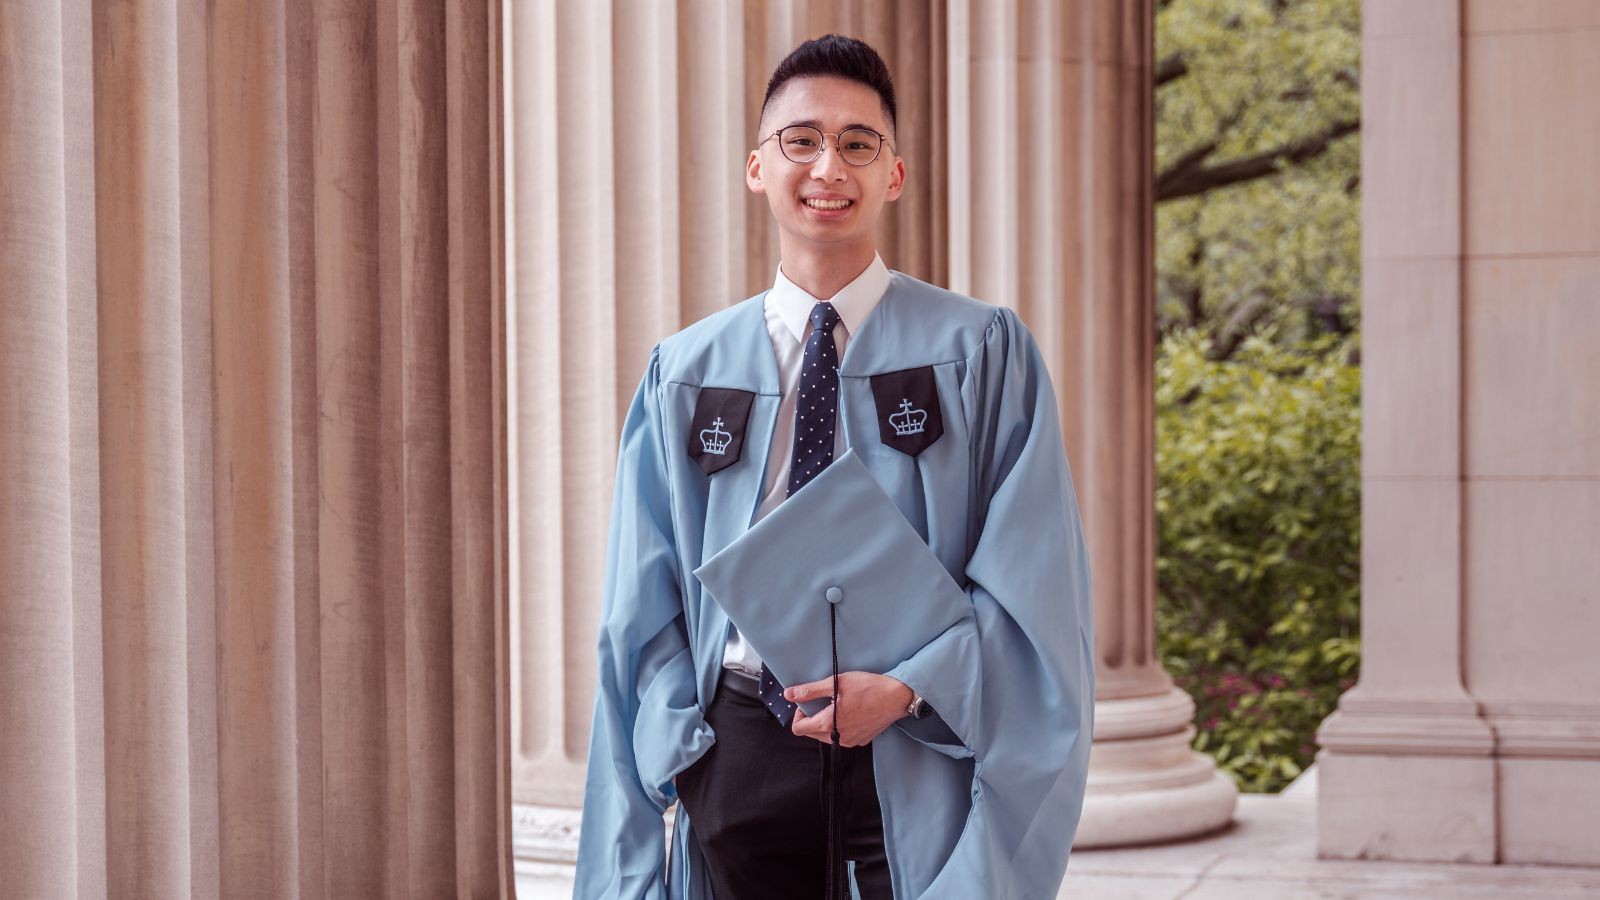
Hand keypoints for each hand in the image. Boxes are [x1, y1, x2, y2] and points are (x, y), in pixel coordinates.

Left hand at [786, 671, 914, 746]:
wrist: (897, 696)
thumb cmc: (868, 687)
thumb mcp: (836, 683)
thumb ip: (810, 691)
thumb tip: (788, 694)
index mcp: (829, 725)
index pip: (798, 729)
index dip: (798, 714)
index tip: (807, 702)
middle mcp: (839, 738)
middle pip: (811, 733)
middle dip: (811, 717)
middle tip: (823, 700)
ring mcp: (851, 742)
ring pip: (826, 736)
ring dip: (825, 722)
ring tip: (838, 704)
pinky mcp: (862, 741)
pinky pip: (842, 737)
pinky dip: (840, 726)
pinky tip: (851, 711)